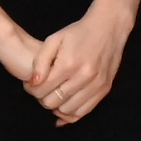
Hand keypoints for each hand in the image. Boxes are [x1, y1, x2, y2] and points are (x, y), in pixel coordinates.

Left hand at [29, 7, 129, 124]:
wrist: (109, 28)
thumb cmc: (79, 33)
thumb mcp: (54, 40)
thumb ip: (40, 61)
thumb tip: (33, 83)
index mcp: (68, 64)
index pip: (41, 90)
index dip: (31, 90)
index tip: (31, 84)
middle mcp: (83, 77)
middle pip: (52, 103)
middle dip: (42, 98)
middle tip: (42, 89)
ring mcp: (96, 85)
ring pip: (67, 111)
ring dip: (57, 106)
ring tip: (54, 94)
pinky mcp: (104, 90)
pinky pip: (84, 112)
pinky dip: (71, 113)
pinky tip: (65, 104)